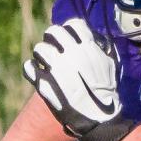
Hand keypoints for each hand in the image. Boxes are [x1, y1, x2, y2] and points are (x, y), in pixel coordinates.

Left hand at [25, 19, 132, 140]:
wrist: (98, 117)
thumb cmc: (106, 92)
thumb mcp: (110, 64)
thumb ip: (101, 48)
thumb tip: (95, 39)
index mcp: (88, 47)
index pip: (73, 24)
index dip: (69, 31)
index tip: (68, 40)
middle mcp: (70, 54)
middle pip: (52, 32)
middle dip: (51, 39)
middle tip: (53, 50)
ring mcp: (55, 68)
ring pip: (39, 48)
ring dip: (40, 54)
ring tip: (44, 63)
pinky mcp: (44, 83)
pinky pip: (29, 67)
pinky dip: (31, 70)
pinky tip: (37, 74)